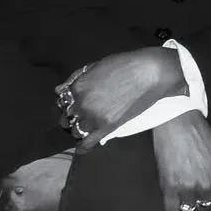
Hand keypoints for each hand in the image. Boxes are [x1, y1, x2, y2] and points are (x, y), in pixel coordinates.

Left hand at [57, 48, 185, 149]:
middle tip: (84, 113)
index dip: (68, 102)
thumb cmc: (126, 64)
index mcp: (78, 87)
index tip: (75, 103)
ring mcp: (93, 117)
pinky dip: (83, 147)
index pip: (61, 101)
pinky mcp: (106, 128)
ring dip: (79, 129)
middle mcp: (81, 103)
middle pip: (66, 118)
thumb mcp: (98, 64)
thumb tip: (58, 90)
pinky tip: (84, 145)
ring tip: (90, 125)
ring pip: (75, 131)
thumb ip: (76, 77)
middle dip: (72, 116)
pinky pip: (87, 144)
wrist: (152, 72)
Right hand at [153, 110, 210, 210]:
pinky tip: (174, 199)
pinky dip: (173, 209)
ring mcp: (188, 189)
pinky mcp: (170, 189)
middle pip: (205, 210)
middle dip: (202, 202)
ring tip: (184, 192)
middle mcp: (207, 187)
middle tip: (196, 190)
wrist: (180, 123)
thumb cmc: (202, 135)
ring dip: (187, 204)